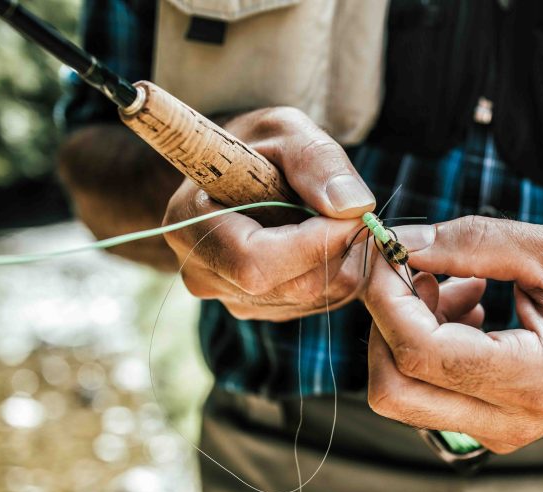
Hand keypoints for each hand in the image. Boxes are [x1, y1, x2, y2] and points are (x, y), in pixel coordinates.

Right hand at [162, 107, 430, 320]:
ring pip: (316, 297)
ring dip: (343, 259)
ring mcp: (234, 299)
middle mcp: (205, 275)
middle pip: (294, 286)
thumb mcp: (286, 130)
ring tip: (330, 217)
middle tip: (348, 209)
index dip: (314, 244)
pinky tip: (326, 238)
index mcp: (188, 225)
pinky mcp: (265, 309)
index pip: (255, 262)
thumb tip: (353, 207)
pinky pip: (323, 302)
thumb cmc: (260, 144)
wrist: (242, 169)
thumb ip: (318, 162)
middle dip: (337, 248)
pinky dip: (340, 270)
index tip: (353, 213)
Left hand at [365, 216, 542, 452]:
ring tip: (461, 286)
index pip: (419, 352)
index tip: (386, 252)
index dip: (385, 298)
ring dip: (408, 334)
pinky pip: (429, 397)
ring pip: (404, 396)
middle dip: (384, 324)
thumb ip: (470, 243)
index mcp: (533, 378)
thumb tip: (399, 242)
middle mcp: (512, 420)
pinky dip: (427, 349)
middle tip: (416, 272)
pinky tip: (469, 311)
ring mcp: (501, 433)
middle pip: (393, 390)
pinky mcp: (494, 429)